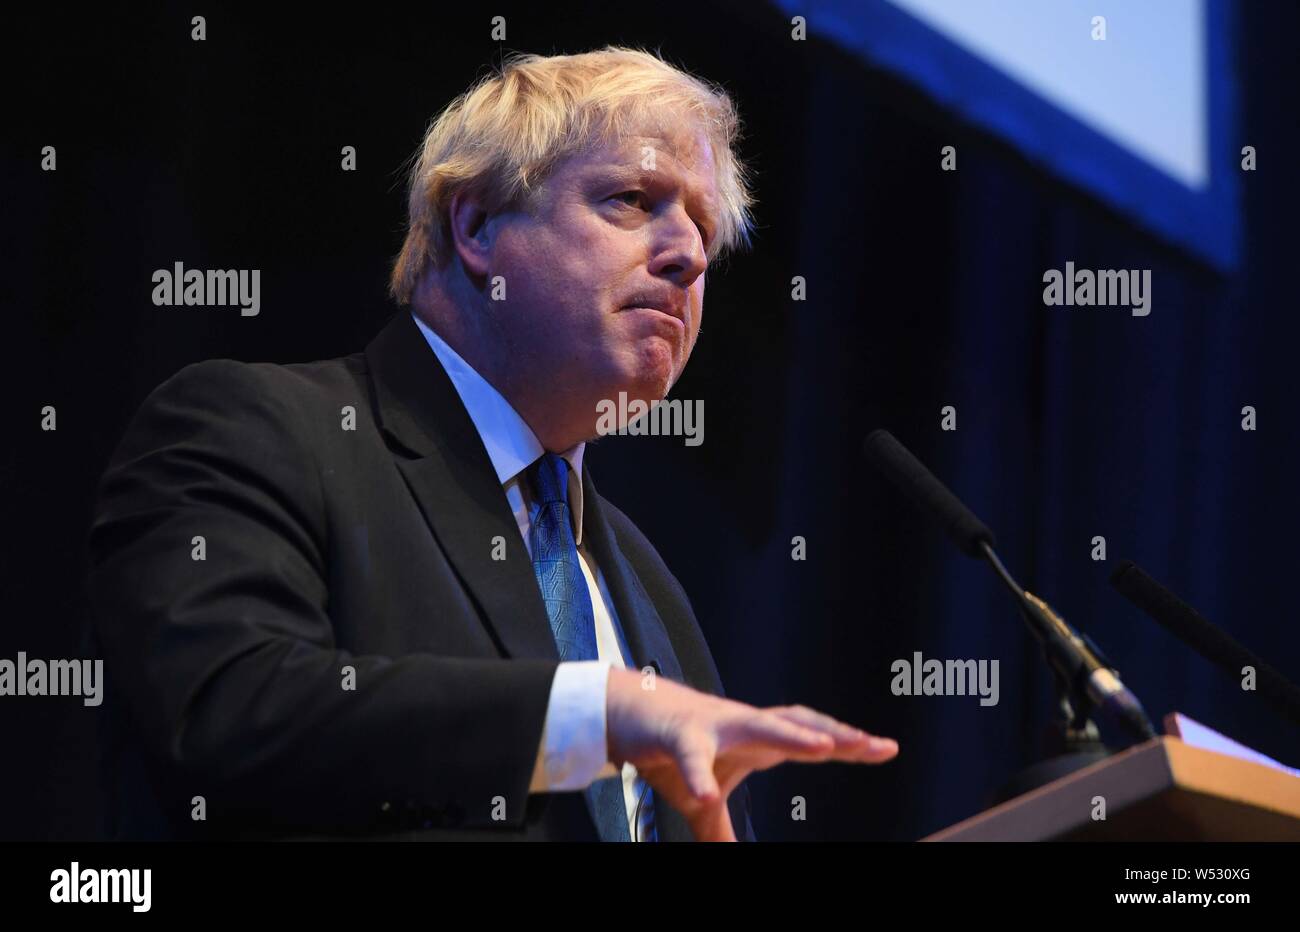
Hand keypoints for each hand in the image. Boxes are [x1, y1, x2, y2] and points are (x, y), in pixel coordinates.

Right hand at [605, 668, 897, 840]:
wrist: (626, 714)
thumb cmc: (670, 749)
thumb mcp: (699, 800)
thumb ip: (720, 828)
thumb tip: (730, 855)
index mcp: (755, 737)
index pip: (809, 735)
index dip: (846, 740)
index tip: (886, 748)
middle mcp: (742, 723)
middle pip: (797, 723)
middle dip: (834, 733)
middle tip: (871, 745)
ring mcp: (712, 724)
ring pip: (758, 723)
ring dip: (791, 735)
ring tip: (824, 749)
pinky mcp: (676, 733)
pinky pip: (689, 754)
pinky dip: (697, 775)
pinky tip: (705, 793)